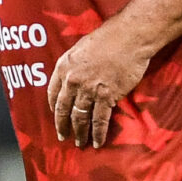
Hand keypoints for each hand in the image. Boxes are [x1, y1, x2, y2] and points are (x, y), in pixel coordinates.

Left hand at [48, 23, 153, 147]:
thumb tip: (74, 78)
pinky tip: (97, 142)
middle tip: (62, 137)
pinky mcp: (106, 97)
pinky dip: (98, 133)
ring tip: (80, 143)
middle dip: (62, 126)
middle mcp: (72, 80)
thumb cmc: (108, 37)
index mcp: (63, 66)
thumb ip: (74, 65)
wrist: (129, 37)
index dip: (54, 107)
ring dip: (80, 133)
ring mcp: (88, 90)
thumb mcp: (81, 48)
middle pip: (63, 109)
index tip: (56, 116)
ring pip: (80, 118)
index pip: (52, 93)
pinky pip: (99, 120)